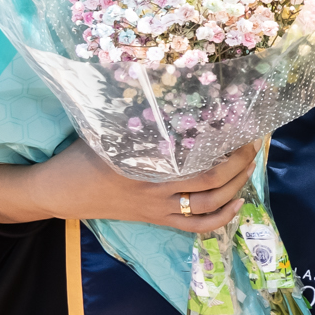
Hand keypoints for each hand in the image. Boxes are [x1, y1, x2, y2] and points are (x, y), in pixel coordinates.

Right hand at [0, 137, 263, 229]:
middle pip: (212, 180)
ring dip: (236, 186)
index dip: (227, 144)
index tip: (242, 125)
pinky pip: (196, 227)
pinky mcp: (157, 221)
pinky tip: (239, 203)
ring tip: (250, 167)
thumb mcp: (109, 130)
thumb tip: (169, 87)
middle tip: (253, 143)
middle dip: (239, 162)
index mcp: (145, 162)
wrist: (61, 191)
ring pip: (209, 205)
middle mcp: (156, 189)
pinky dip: (222, 218)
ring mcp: (158, 209)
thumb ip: (139, 118)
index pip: (198, 155)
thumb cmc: (83, 154)